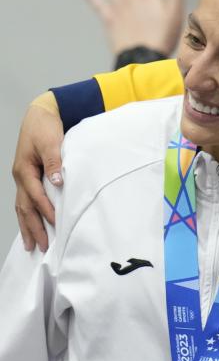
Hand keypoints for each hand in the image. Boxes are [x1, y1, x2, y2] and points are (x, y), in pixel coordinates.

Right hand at [13, 96, 64, 251]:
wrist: (40, 114)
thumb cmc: (45, 127)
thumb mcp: (51, 142)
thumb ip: (53, 162)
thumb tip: (56, 181)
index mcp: (24, 169)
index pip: (35, 195)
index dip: (45, 210)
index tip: (56, 224)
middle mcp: (20, 176)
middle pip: (25, 207)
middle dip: (33, 227)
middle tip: (42, 246)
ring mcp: (22, 177)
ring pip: (22, 207)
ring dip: (28, 226)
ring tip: (33, 244)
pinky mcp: (28, 177)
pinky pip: (25, 201)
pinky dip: (28, 215)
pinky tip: (31, 225)